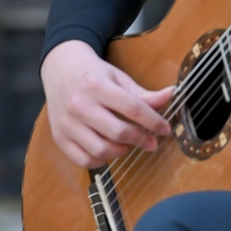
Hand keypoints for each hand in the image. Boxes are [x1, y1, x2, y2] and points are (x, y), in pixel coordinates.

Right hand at [41, 39, 174, 168]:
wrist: (60, 70)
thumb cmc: (93, 75)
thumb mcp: (118, 78)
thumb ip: (143, 93)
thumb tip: (170, 96)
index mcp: (95, 85)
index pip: (132, 108)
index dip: (154, 121)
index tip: (164, 128)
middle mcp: (78, 105)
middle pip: (118, 132)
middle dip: (140, 139)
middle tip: (151, 141)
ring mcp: (66, 123)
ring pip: (101, 150)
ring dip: (121, 151)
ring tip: (127, 143)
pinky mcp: (59, 137)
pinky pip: (84, 160)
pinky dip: (101, 160)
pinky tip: (108, 150)